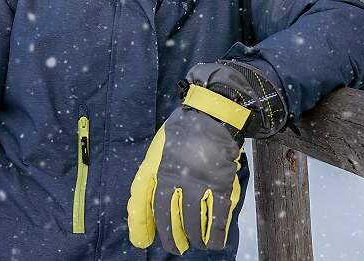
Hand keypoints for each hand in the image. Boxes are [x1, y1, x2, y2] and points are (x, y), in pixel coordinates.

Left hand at [127, 85, 250, 254]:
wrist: (213, 114)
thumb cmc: (184, 130)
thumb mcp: (158, 148)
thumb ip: (150, 173)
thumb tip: (144, 200)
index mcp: (158, 169)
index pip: (144, 204)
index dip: (142, 226)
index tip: (143, 242)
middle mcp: (176, 179)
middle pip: (170, 217)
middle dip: (173, 237)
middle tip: (177, 248)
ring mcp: (199, 182)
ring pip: (193, 220)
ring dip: (194, 237)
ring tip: (196, 244)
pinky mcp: (221, 184)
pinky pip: (217, 215)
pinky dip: (216, 233)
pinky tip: (215, 242)